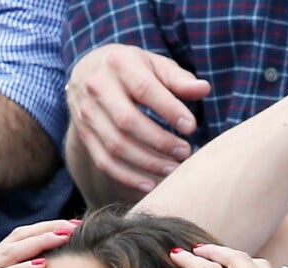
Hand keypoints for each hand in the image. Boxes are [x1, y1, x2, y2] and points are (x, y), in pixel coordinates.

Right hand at [66, 44, 210, 192]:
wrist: (85, 72)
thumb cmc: (128, 68)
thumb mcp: (152, 63)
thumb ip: (177, 78)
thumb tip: (203, 90)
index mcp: (118, 63)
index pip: (144, 89)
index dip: (169, 110)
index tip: (192, 127)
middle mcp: (96, 89)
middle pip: (127, 122)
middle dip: (159, 141)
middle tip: (185, 152)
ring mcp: (86, 115)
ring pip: (115, 146)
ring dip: (146, 163)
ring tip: (173, 169)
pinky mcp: (84, 136)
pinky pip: (103, 162)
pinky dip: (126, 177)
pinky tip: (149, 185)